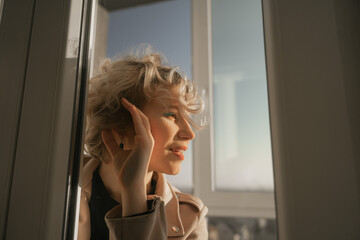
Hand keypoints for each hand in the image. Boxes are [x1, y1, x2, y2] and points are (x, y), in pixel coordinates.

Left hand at [101, 98, 153, 215]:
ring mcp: (148, 141)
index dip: (134, 113)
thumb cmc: (126, 170)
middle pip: (143, 119)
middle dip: (134, 108)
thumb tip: (105, 131)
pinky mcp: (144, 143)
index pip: (140, 123)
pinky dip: (135, 115)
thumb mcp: (116, 153)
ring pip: (142, 119)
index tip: (124, 105)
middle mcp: (148, 140)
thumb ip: (112, 142)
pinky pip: (140, 125)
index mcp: (144, 141)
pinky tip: (129, 109)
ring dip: (134, 109)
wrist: (129, 183)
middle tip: (123, 100)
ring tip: (124, 101)